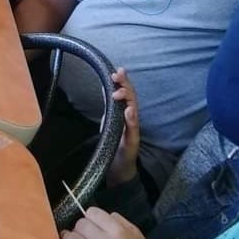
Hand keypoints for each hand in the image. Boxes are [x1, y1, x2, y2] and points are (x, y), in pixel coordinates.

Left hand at [107, 68, 139, 186]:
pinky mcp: (133, 141)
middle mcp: (131, 118)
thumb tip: (105, 85)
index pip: (127, 92)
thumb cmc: (115, 143)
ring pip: (134, 109)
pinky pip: (133, 129)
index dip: (123, 81)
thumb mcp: (110, 121)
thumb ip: (110, 105)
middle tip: (117, 76)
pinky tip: (129, 110)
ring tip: (119, 92)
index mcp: (124, 112)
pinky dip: (132, 119)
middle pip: (132, 97)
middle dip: (125, 85)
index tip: (117, 71)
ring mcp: (133, 129)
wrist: (119, 167)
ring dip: (128, 99)